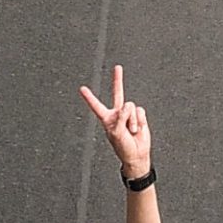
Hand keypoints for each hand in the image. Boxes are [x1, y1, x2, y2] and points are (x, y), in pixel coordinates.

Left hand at [80, 65, 152, 183]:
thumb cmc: (123, 147)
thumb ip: (120, 117)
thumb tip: (127, 106)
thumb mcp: (116, 133)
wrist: (137, 154)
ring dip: (131, 120)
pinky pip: (139, 111)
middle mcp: (117, 114)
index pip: (96, 106)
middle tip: (117, 68)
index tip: (82, 88)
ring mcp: (128, 114)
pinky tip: (137, 128)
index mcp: (107, 119)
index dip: (89, 98)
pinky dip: (139, 120)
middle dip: (118, 80)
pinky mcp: (139, 116)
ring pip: (130, 107)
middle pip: (118, 93)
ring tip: (131, 131)